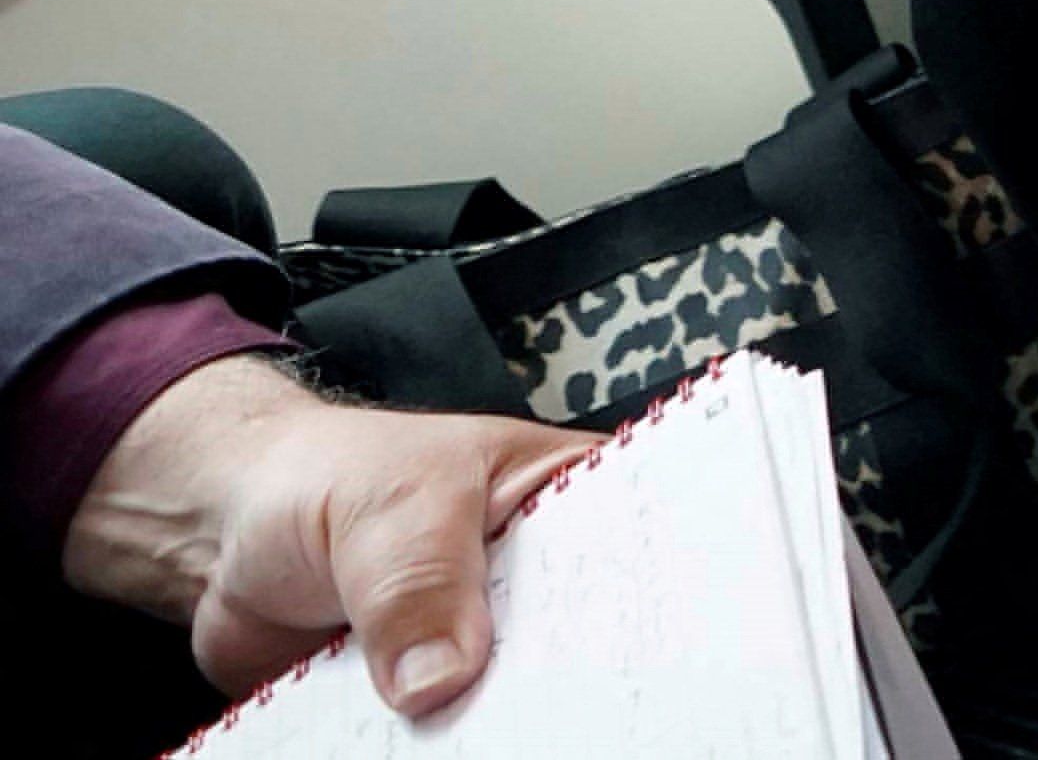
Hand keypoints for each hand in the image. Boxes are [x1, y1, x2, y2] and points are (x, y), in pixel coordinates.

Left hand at [63, 354, 596, 711]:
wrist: (230, 533)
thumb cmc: (326, 478)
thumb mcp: (387, 503)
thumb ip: (417, 580)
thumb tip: (439, 678)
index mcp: (572, 497)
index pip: (632, 555)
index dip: (633, 603)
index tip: (604, 653)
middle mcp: (543, 576)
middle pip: (581, 644)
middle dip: (548, 683)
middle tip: (506, 702)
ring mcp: (488, 643)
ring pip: (509, 702)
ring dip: (476, 727)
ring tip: (452, 733)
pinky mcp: (432, 700)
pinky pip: (440, 737)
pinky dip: (420, 749)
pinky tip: (407, 745)